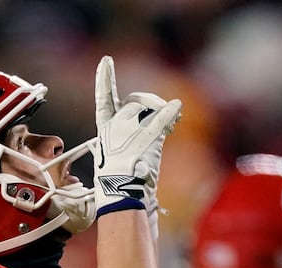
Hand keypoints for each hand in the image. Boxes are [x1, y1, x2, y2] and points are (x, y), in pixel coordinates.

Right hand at [92, 56, 181, 226]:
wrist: (120, 192)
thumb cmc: (118, 179)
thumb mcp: (114, 154)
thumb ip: (126, 137)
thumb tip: (150, 128)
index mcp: (104, 128)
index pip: (103, 99)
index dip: (104, 79)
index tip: (106, 61)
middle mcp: (116, 124)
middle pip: (136, 103)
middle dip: (151, 105)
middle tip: (164, 112)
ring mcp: (131, 129)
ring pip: (151, 110)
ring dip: (163, 112)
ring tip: (173, 123)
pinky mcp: (147, 138)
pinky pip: (160, 121)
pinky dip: (170, 113)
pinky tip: (178, 106)